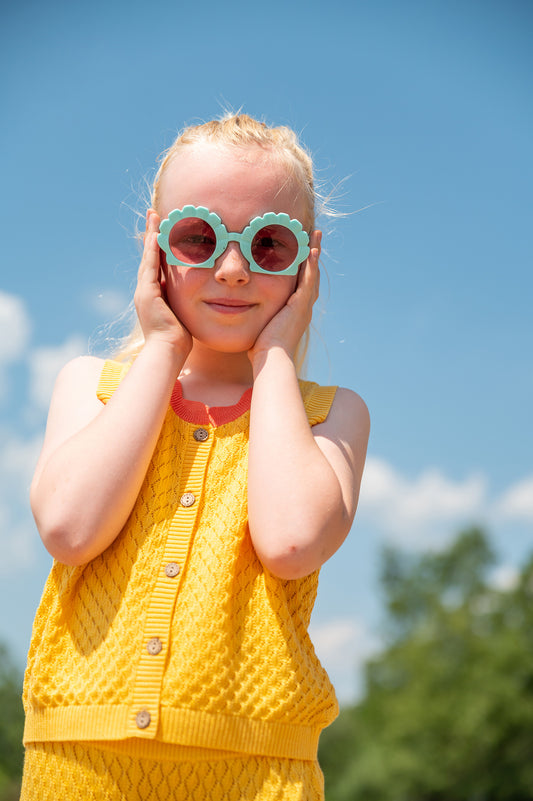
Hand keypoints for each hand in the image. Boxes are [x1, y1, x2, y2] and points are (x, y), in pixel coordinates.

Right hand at [134, 209, 192, 356]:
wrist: (168, 351)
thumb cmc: (179, 339)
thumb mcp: (183, 314)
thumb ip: (186, 302)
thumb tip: (199, 296)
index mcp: (153, 295)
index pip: (157, 265)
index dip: (159, 247)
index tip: (163, 230)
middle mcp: (145, 291)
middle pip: (149, 256)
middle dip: (152, 235)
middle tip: (154, 215)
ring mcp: (144, 292)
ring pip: (148, 257)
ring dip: (151, 236)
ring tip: (154, 217)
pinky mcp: (147, 294)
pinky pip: (150, 267)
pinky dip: (153, 250)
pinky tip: (157, 235)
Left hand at [248, 230, 320, 367]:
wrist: (271, 359)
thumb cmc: (262, 352)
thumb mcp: (260, 331)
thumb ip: (257, 322)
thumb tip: (244, 321)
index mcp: (296, 314)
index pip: (302, 287)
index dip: (303, 270)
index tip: (302, 254)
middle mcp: (304, 308)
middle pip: (311, 277)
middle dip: (312, 257)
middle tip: (314, 239)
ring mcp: (304, 306)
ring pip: (312, 274)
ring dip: (314, 253)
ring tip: (315, 236)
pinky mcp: (300, 304)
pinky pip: (308, 279)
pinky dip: (311, 263)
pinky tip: (311, 248)